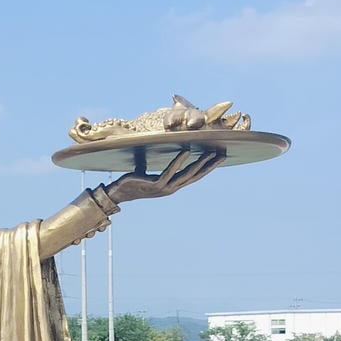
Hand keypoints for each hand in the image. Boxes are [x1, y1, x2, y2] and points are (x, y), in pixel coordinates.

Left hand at [103, 150, 220, 204]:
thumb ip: (155, 163)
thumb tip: (159, 148)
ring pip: (186, 175)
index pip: (193, 176)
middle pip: (195, 176)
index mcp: (171, 185)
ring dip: (199, 163)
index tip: (219, 157)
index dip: (207, 167)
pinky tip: (187, 151)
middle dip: (209, 165)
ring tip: (210, 152)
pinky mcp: (155, 185)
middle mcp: (171, 188)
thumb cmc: (131, 181)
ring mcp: (164, 188)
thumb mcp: (146, 170)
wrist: (118, 193)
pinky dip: (178, 161)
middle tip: (223, 154)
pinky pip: (169, 172)